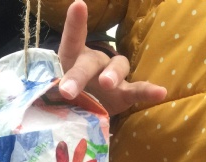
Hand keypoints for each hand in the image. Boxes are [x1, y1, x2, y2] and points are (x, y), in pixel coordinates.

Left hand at [58, 0, 165, 115]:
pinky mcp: (125, 94)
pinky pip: (138, 90)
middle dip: (78, 75)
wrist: (85, 107)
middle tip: (67, 90)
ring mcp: (112, 77)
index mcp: (73, 58)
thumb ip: (52, 93)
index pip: (72, 40)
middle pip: (90, 62)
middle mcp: (95, 62)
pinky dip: (148, 91)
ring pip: (117, 67)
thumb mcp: (55, 93)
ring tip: (106, 84)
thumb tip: (44, 101)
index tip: (78, 6)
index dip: (76, 23)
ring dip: (112, 74)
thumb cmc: (67, 95)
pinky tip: (161, 92)